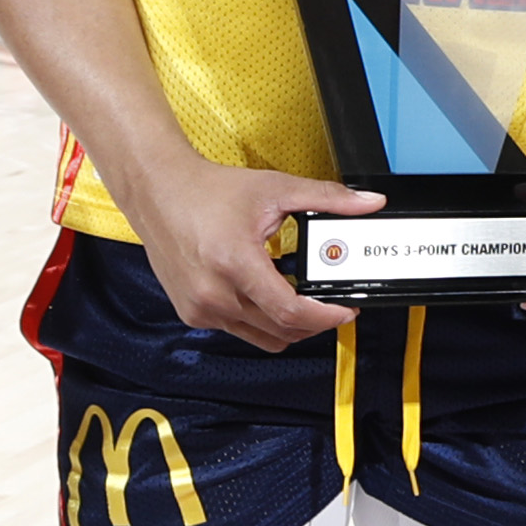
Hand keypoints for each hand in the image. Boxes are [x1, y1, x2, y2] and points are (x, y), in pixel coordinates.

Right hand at [120, 158, 373, 352]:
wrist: (157, 191)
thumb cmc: (207, 191)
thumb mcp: (275, 189)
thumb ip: (327, 198)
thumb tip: (368, 203)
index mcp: (234, 263)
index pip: (291, 312)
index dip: (327, 317)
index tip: (346, 310)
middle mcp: (213, 293)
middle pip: (282, 330)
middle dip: (315, 322)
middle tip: (331, 304)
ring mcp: (200, 308)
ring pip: (263, 336)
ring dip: (288, 325)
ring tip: (301, 299)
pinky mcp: (192, 313)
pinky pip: (239, 330)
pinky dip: (261, 320)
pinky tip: (266, 294)